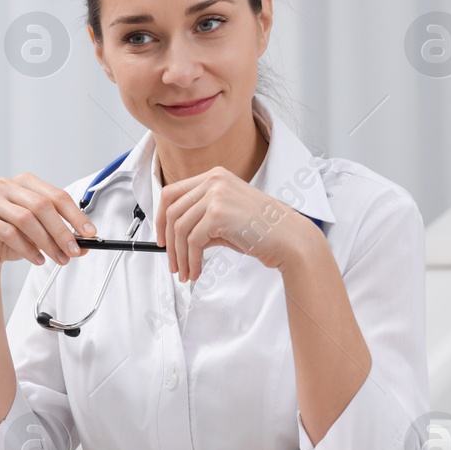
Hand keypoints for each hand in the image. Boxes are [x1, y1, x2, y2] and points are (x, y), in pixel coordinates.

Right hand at [0, 173, 95, 282]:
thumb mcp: (39, 235)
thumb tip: (84, 245)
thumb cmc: (9, 238)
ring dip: (46, 242)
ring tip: (58, 258)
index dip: (75, 215)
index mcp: (25, 182)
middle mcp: (6, 186)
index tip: (89, 233)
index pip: (56, 195)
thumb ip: (60, 236)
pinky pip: (9, 233)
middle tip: (73, 250)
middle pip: (42, 206)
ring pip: (26, 219)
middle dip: (62, 231)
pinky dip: (27, 249)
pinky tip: (37, 259)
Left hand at [155, 166, 312, 281]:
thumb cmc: (261, 230)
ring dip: (179, 256)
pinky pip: (193, 241)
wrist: (289, 239)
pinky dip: (191, 260)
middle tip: (173, 264)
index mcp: (214, 177)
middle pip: (171, 211)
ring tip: (185, 273)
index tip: (162, 239)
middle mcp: (213, 181)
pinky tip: (196, 271)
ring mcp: (215, 195)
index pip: (172, 193)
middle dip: (169, 242)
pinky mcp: (218, 213)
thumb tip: (174, 239)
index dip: (160, 218)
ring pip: (180, 228)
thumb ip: (201, 220)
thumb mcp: (226, 217)